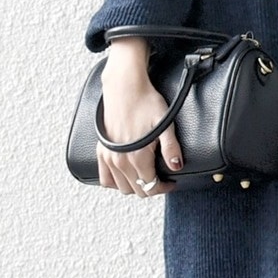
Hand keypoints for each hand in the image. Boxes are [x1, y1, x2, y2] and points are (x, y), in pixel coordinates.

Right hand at [96, 57, 183, 195]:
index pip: (151, 186)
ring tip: (144, 176)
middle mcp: (121, 161)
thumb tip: (176, 166)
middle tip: (160, 178)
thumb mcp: (165, 124)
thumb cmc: (146, 102)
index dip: (163, 187)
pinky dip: (115, 182)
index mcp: (137, 157)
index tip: (170, 182)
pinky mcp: (101, 150)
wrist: (125, 87)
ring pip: (121, 188)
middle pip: (137, 190)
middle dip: (151, 187)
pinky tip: (124, 176)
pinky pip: (104, 178)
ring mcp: (109, 156)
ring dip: (134, 186)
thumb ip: (171, 148)